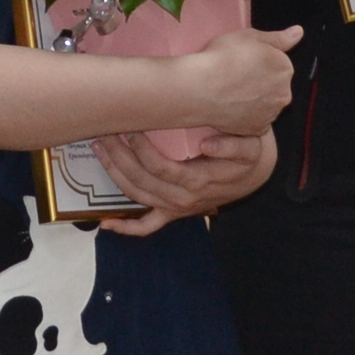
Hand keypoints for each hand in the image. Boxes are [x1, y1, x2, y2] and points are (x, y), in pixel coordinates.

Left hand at [94, 127, 275, 235]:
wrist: (255, 176)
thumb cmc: (249, 155)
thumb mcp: (251, 146)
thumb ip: (232, 145)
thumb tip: (207, 144)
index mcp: (198, 181)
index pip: (160, 166)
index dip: (141, 148)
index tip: (129, 126)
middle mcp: (183, 199)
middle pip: (142, 179)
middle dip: (119, 155)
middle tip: (104, 131)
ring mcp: (176, 208)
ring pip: (137, 196)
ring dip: (114, 174)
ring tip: (99, 149)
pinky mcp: (173, 213)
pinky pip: (148, 227)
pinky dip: (126, 229)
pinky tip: (105, 224)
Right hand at [173, 24, 303, 135]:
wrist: (200, 88)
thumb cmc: (224, 57)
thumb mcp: (250, 36)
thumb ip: (279, 38)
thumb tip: (299, 32)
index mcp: (285, 68)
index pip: (278, 64)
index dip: (259, 62)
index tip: (243, 62)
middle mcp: (284, 94)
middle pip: (274, 86)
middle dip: (261, 83)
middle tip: (236, 78)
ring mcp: (271, 114)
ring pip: (266, 105)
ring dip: (255, 100)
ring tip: (231, 93)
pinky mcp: (257, 130)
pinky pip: (255, 121)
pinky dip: (246, 115)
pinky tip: (231, 107)